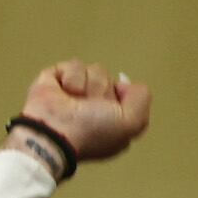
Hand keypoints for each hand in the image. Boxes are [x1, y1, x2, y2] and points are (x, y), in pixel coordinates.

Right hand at [12, 60, 150, 166]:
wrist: (55, 131)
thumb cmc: (92, 132)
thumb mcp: (132, 123)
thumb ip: (142, 99)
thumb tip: (125, 81)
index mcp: (114, 117)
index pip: (127, 92)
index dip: (122, 96)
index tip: (113, 108)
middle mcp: (96, 104)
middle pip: (109, 78)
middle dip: (102, 91)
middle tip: (89, 108)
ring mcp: (76, 91)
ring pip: (94, 69)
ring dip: (87, 86)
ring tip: (74, 101)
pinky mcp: (57, 78)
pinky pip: (74, 65)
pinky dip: (71, 79)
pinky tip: (63, 93)